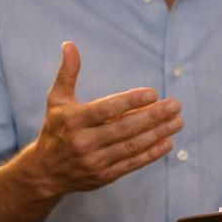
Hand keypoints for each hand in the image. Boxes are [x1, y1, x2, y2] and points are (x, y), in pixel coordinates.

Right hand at [22, 41, 182, 197]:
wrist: (44, 173)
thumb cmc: (54, 129)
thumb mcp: (56, 100)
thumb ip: (67, 73)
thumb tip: (69, 45)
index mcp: (73, 121)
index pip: (106, 109)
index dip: (130, 101)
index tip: (153, 93)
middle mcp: (83, 142)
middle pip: (124, 128)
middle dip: (152, 116)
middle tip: (175, 105)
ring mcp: (94, 161)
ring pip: (131, 146)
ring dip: (157, 134)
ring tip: (177, 122)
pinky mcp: (103, 176)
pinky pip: (131, 164)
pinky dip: (151, 154)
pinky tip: (167, 143)